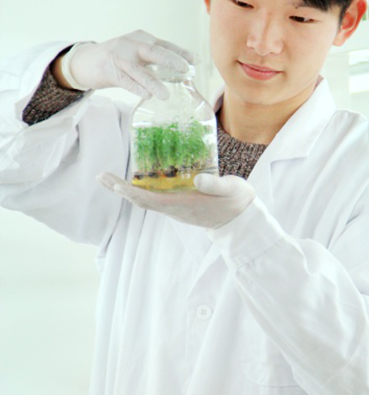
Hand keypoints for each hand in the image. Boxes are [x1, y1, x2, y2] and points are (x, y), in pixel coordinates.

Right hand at [59, 30, 193, 97]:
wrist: (87, 61)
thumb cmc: (119, 59)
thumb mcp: (139, 54)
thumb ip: (155, 61)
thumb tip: (181, 74)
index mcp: (142, 38)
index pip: (166, 45)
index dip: (181, 53)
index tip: (196, 61)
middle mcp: (132, 44)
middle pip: (154, 52)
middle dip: (171, 61)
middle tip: (185, 71)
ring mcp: (119, 56)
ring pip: (139, 70)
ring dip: (154, 82)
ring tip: (165, 95)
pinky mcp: (110, 70)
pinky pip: (126, 80)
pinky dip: (137, 87)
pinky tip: (147, 95)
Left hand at [97, 171, 255, 228]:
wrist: (242, 219)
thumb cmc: (236, 201)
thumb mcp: (230, 189)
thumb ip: (215, 184)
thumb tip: (198, 179)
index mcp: (183, 204)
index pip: (150, 199)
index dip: (130, 192)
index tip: (114, 184)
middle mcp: (174, 208)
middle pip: (140, 200)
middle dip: (120, 188)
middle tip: (101, 176)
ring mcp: (175, 207)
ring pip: (145, 199)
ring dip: (126, 189)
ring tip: (110, 178)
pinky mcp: (179, 204)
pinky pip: (154, 197)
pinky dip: (140, 189)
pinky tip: (136, 179)